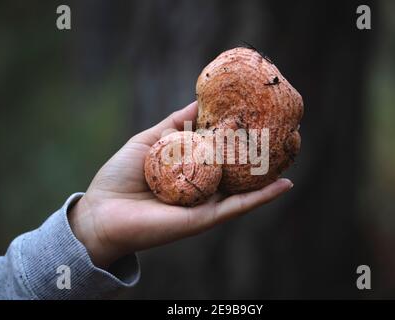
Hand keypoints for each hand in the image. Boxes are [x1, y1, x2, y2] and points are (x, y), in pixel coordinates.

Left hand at [68, 101, 292, 267]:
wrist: (102, 212)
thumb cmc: (121, 176)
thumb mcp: (149, 140)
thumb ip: (175, 124)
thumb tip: (199, 102)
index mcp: (190, 169)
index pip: (220, 150)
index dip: (238, 135)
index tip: (256, 117)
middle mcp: (202, 186)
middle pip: (238, 169)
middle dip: (259, 154)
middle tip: (283, 135)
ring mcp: (206, 203)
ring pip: (245, 187)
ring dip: (269, 173)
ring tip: (291, 155)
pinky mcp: (205, 219)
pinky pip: (238, 206)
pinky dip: (262, 197)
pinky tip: (284, 184)